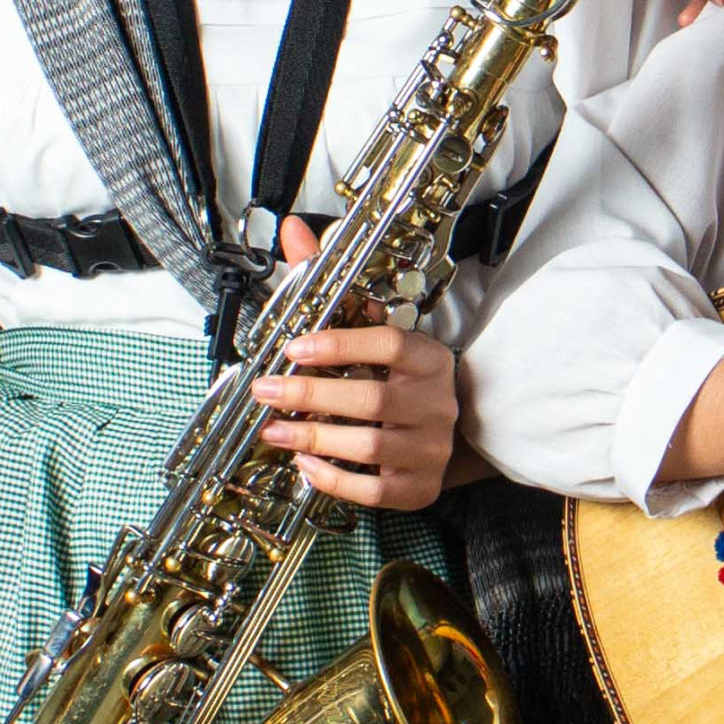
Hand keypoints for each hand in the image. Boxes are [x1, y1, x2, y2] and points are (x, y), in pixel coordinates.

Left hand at [251, 217, 459, 510]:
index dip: (340, 344)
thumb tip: (294, 232)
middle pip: (374, 398)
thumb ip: (332, 285)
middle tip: (265, 392)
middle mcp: (437, 402)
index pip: (389, 344)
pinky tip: (305, 464)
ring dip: (314, 438)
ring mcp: (431, 448)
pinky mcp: (419, 488)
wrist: (457, 433)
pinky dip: (334, 479)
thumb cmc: (401, 378)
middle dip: (311, 395)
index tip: (293, 348)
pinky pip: (374, 491)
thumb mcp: (375, 331)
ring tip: (273, 431)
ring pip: (371, 446)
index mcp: (428, 357)